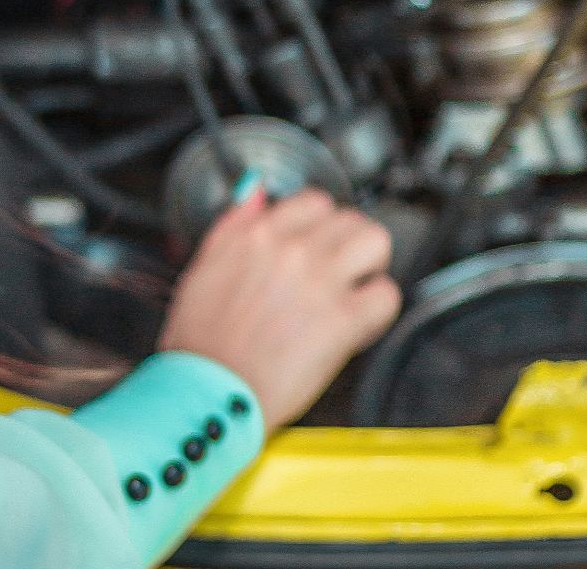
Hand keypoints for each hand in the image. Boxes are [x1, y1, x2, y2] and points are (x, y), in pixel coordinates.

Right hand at [156, 184, 401, 430]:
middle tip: (338, 270)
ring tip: (354, 289)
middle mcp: (291, 251)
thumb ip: (233, 224)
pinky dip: (378, 309)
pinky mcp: (342, 320)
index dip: (319, 225)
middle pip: (350, 218)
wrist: (208, 393)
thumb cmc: (201, 344)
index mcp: (256, 235)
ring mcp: (320, 282)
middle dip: (347, 244)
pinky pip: (385, 294)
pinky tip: (358, 323)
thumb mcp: (203, 268)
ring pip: (375, 242)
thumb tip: (255, 194)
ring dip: (369, 265)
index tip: (316, 244)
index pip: (314, 202)